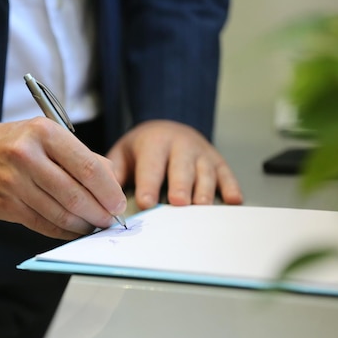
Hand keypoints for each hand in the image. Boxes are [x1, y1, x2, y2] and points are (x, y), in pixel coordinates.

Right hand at [0, 117, 126, 239]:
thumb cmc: (14, 144)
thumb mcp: (47, 135)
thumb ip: (81, 156)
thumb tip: (112, 182)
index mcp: (44, 132)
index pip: (88, 167)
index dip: (109, 191)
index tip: (119, 203)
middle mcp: (27, 155)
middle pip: (76, 195)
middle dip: (100, 213)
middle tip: (110, 220)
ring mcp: (14, 183)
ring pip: (61, 214)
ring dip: (84, 225)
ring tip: (95, 225)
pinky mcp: (6, 206)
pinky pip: (45, 225)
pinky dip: (65, 231)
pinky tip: (75, 229)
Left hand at [106, 120, 242, 209]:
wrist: (168, 129)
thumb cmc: (143, 148)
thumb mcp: (123, 153)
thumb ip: (115, 171)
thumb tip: (104, 192)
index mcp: (155, 142)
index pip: (151, 165)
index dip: (149, 185)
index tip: (146, 203)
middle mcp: (182, 145)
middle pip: (182, 168)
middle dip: (181, 186)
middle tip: (178, 203)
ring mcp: (203, 154)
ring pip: (206, 173)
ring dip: (204, 191)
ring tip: (201, 207)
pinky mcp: (218, 162)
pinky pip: (227, 175)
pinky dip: (231, 188)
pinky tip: (233, 201)